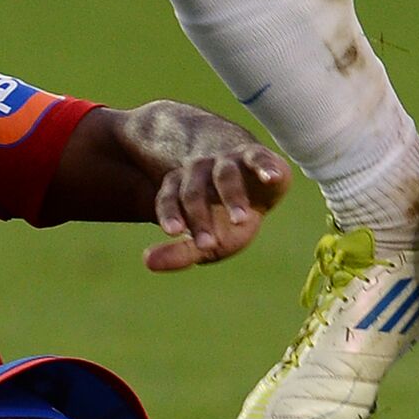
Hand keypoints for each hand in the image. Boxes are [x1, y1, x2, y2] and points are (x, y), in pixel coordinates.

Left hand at [146, 143, 289, 271]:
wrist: (256, 188)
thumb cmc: (225, 220)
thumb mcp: (205, 241)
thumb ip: (179, 253)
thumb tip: (147, 262)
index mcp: (181, 188)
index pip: (168, 199)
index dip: (171, 214)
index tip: (174, 233)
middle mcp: (200, 171)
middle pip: (194, 190)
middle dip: (200, 217)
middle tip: (209, 244)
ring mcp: (228, 162)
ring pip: (225, 175)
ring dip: (232, 196)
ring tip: (240, 219)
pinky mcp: (257, 156)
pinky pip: (259, 158)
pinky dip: (265, 167)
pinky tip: (271, 177)